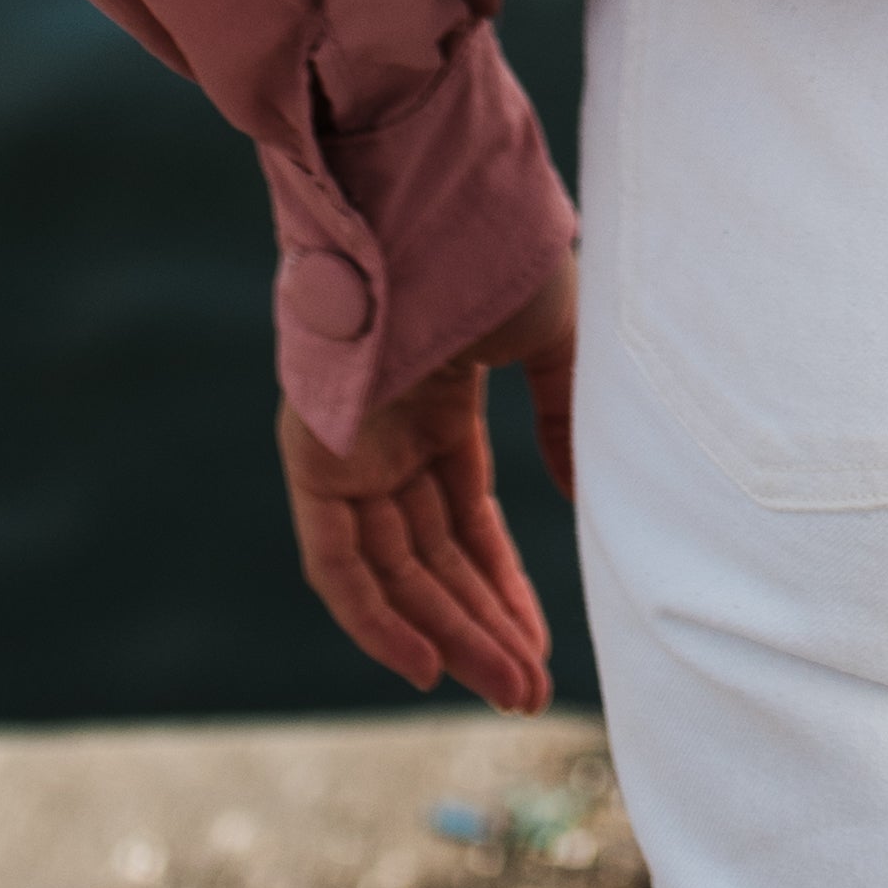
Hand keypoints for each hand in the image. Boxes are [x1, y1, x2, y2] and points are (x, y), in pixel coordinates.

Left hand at [277, 256, 581, 707]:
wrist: (429, 193)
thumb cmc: (495, 246)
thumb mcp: (554, 337)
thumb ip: (563, 416)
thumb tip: (573, 497)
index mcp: (439, 401)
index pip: (466, 523)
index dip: (503, 589)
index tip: (542, 651)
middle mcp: (387, 432)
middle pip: (430, 560)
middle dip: (481, 629)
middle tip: (527, 694)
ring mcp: (348, 443)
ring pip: (393, 571)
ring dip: (447, 634)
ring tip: (506, 690)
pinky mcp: (313, 451)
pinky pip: (336, 558)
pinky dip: (374, 617)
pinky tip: (426, 665)